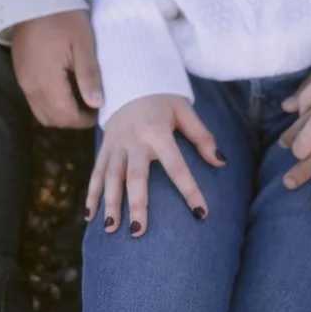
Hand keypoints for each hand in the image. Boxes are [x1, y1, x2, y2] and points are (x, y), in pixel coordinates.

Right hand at [11, 10, 103, 128]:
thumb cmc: (64, 17)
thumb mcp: (83, 42)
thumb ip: (89, 74)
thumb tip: (97, 104)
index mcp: (46, 80)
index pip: (65, 115)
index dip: (83, 120)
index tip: (99, 113)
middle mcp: (30, 86)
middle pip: (51, 119)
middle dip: (72, 120)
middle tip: (91, 109)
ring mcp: (22, 80)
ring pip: (40, 111)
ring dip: (60, 113)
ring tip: (80, 100)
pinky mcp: (20, 72)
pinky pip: (34, 99)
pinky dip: (50, 102)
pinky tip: (65, 89)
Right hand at [85, 94, 225, 236]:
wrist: (131, 80)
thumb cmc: (163, 100)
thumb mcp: (184, 111)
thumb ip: (202, 136)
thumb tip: (221, 162)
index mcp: (158, 131)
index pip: (176, 165)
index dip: (190, 190)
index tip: (201, 214)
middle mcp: (134, 140)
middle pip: (135, 176)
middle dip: (136, 204)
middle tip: (139, 231)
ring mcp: (116, 145)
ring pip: (110, 177)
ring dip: (110, 204)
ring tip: (112, 230)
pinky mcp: (104, 147)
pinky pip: (95, 173)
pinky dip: (91, 194)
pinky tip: (90, 217)